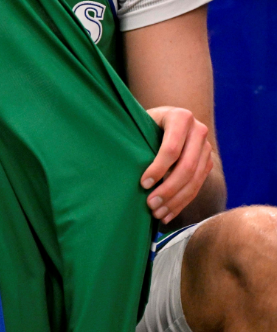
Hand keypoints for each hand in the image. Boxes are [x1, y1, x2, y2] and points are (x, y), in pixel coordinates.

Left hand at [142, 106, 214, 224]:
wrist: (165, 119)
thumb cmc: (144, 121)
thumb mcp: (141, 121)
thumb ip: (138, 135)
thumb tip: (124, 162)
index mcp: (180, 117)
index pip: (171, 149)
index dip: (158, 169)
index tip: (143, 184)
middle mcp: (199, 131)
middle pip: (186, 167)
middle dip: (168, 189)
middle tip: (150, 204)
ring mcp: (206, 148)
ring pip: (194, 180)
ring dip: (175, 200)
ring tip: (157, 213)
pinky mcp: (207, 163)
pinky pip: (197, 186)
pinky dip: (182, 202)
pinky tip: (168, 214)